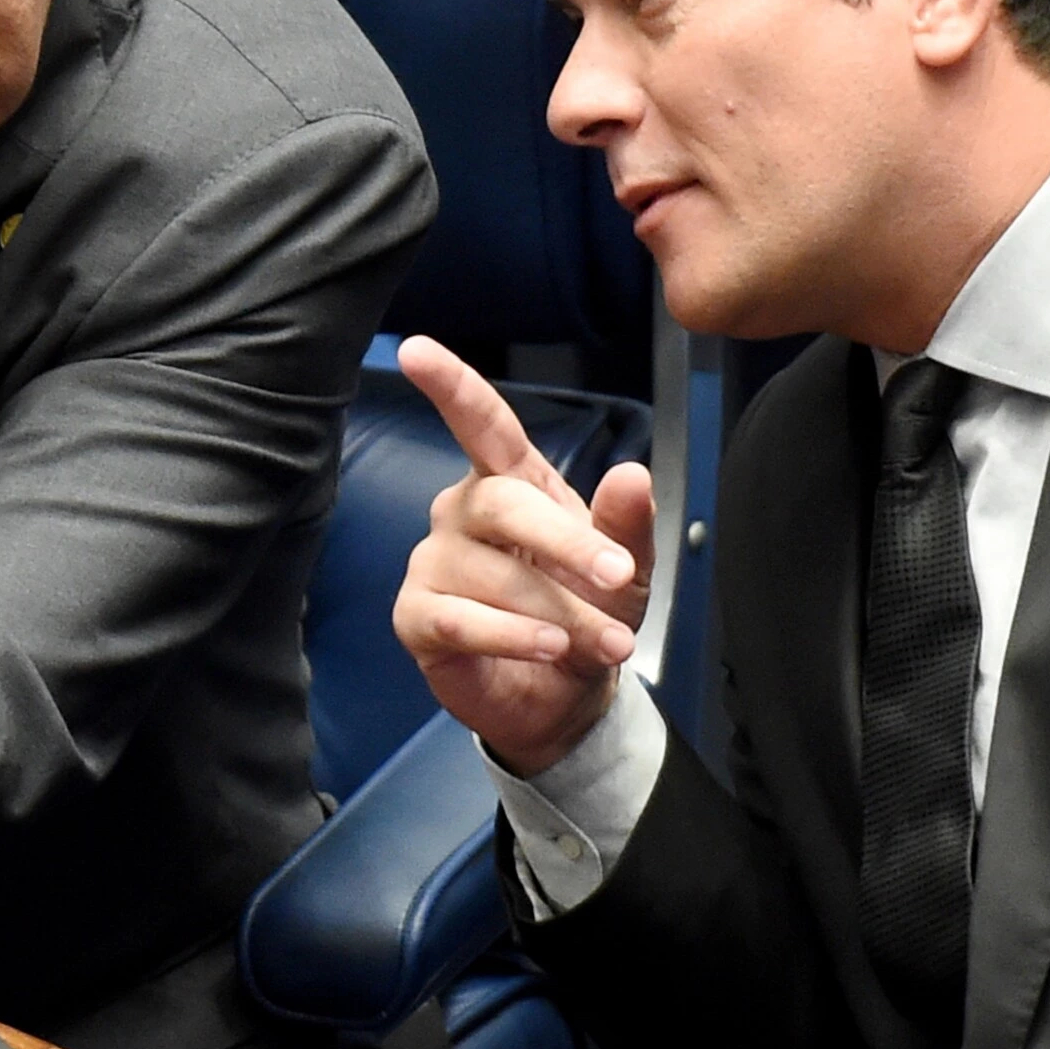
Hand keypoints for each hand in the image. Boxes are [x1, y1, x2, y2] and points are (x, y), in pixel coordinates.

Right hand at [391, 335, 654, 775]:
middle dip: (565, 542)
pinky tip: (547, 649)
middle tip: (618, 576)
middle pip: (500, 503)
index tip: (417, 350)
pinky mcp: (416, 617)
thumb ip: (628, 525)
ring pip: (492, 575)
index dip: (450, 385)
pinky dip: (512, 637)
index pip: (480, 423)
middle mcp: (462, 513)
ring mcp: (433, 564)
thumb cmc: (585, 613)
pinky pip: (460, 620)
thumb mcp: (627, 571)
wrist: (564, 698)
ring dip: (559, 613)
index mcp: (510, 483)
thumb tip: (633, 473)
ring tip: (604, 643)